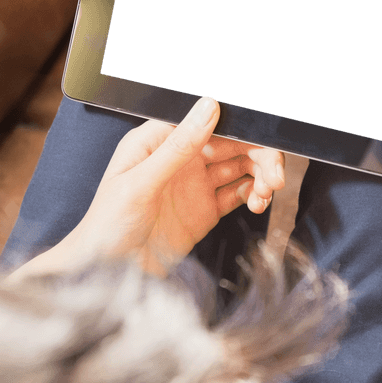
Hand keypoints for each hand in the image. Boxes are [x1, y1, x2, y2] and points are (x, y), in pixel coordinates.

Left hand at [52, 97, 284, 275]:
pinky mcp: (205, 210)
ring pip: (240, 167)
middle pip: (231, 142)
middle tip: (275, 173)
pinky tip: (259, 203)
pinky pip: (239, 194)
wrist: (105, 275)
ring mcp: (195, 184)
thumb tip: (209, 106)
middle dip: (259, 153)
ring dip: (260, 174)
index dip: (240, 123)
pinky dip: (254, 195)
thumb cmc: (107, 226)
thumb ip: (178, 146)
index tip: (264, 133)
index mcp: (158, 140)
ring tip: (269, 191)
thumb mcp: (141, 183)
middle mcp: (180, 157)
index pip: (207, 119)